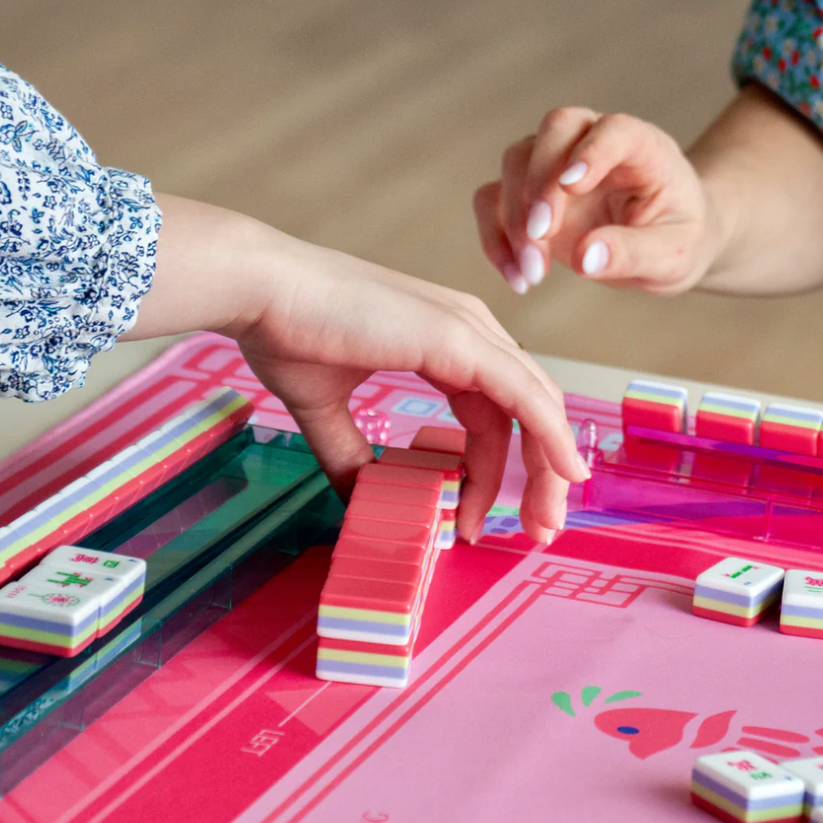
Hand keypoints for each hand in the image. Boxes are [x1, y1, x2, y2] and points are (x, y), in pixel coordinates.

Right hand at [126, 194, 587, 543]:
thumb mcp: (325, 409)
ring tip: (545, 523)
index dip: (492, 471)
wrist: (260, 292)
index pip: (494, 413)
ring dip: (549, 468)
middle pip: (528, 410)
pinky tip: (562, 472)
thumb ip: (350, 455)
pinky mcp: (460, 340)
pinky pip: (525, 397)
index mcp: (444, 340)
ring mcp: (468, 330)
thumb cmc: (284, 332)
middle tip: (539, 530)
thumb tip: (359, 501)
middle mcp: (467, 329)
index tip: (475, 522)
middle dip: (539, 474)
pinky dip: (550, 436)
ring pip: (536, 406)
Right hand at [474, 108, 719, 295]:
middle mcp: (592, 143)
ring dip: (513, 217)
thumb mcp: (674, 256)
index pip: (612, 129)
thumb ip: (636, 253)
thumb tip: (585, 258)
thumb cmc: (678, 239)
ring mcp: (555, 164)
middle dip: (540, 182)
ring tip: (532, 274)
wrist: (664, 246)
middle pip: (553, 130)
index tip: (572, 187)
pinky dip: (495, 237)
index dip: (590, 151)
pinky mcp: (528, 194)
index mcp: (641, 146)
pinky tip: (516, 276)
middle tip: (541, 236)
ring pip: (516, 161)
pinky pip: (493, 200)